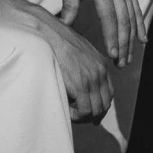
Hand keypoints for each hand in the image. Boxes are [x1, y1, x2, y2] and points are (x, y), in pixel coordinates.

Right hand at [19, 1, 116, 121]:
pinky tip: (68, 111)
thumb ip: (81, 63)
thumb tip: (76, 76)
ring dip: (84, 116)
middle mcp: (100, 71)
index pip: (108, 92)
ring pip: (96, 109)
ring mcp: (91, 79)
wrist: (44, 33)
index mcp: (100, 63)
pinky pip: (85, 110)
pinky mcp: (80, 85)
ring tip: (71, 114)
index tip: (91, 113)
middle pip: (105, 103)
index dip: (101, 105)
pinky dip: (77, 116)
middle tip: (81, 118)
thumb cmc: (53, 40)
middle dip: (94, 114)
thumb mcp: (75, 49)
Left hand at [57, 0, 143, 68]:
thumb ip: (70, 4)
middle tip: (120, 64)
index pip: (109, 18)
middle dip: (123, 45)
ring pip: (132, 17)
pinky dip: (140, 24)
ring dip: (131, 39)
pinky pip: (136, 8)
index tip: (111, 54)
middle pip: (124, 22)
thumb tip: (65, 25)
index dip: (112, 37)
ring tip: (128, 57)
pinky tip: (142, 39)